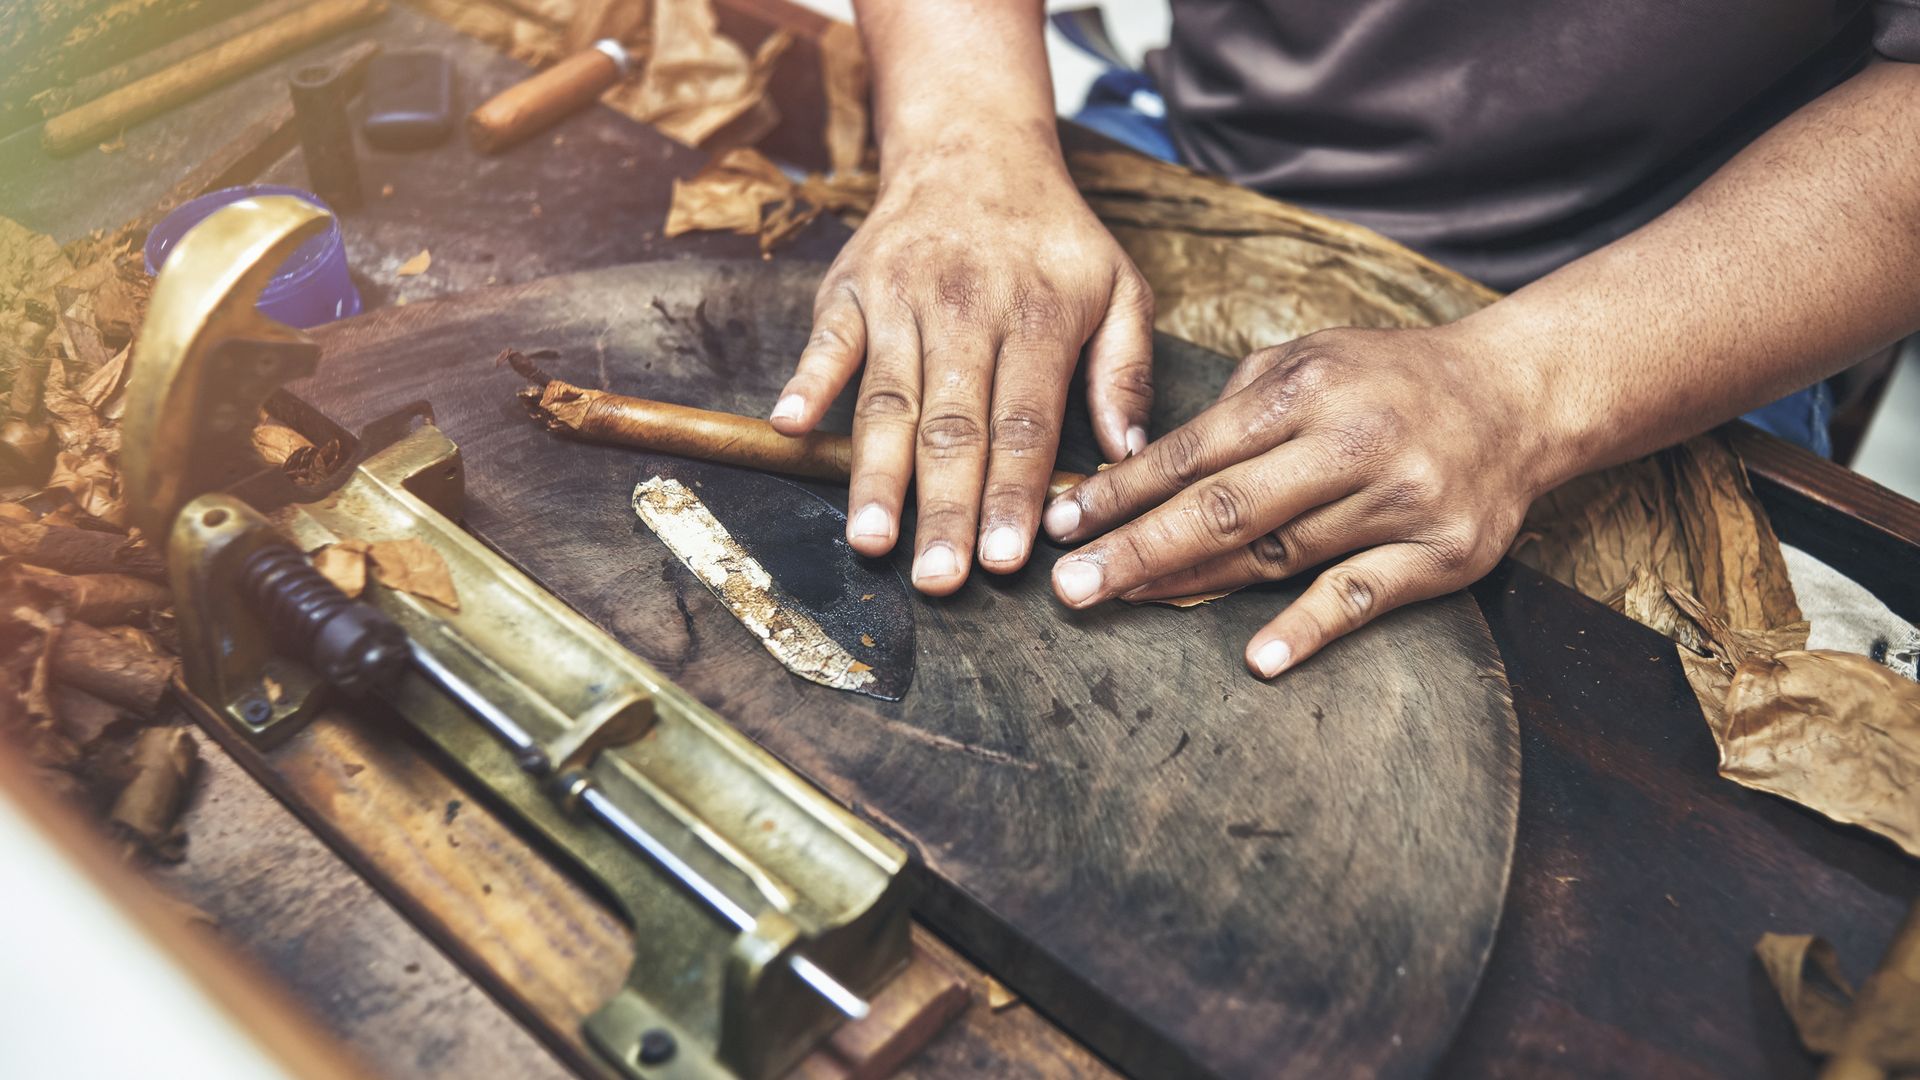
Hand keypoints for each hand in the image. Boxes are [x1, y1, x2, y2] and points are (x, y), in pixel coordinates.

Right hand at [768, 145, 1154, 593]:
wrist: (972, 145)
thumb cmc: (1051, 237)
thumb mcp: (1121, 286)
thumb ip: (1127, 370)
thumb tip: (1128, 455)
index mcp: (1037, 317)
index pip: (1024, 423)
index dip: (1014, 494)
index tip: (1007, 559)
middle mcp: (965, 309)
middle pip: (953, 426)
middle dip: (944, 508)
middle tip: (937, 580)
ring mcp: (899, 299)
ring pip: (888, 400)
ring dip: (876, 474)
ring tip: (871, 540)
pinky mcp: (848, 290)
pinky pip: (825, 343)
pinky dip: (805, 382)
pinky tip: (791, 428)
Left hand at [1040, 325, 1563, 677]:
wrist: (1519, 395)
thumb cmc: (1390, 379)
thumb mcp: (1311, 357)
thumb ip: (1236, 403)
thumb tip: (1143, 462)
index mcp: (1308, 387)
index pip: (1195, 449)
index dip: (1122, 489)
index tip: (1062, 522)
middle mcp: (1351, 441)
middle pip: (1224, 507)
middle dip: (1137, 547)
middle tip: (1070, 584)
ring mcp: (1399, 498)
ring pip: (1279, 554)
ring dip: (1195, 585)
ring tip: (1125, 602)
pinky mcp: (1441, 553)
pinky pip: (1362, 596)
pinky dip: (1309, 628)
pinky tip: (1257, 657)